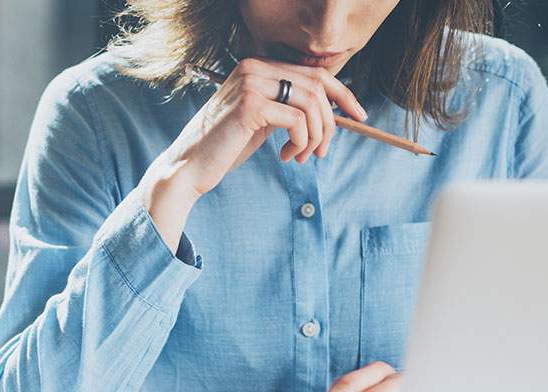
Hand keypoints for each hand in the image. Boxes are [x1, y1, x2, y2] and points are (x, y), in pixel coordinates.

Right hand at [139, 57, 366, 249]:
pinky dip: (301, 143)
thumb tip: (328, 111)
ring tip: (301, 157)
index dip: (342, 93)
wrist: (188, 168)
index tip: (359, 115)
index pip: (313, 72)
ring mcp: (251, 84)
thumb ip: (286, 108)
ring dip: (315, 137)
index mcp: (256, 66)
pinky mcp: (251, 106)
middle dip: (330, 123)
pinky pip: (297, 121)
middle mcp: (253, 68)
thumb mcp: (261, 122)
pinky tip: (285, 156)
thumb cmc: (223, 148)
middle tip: (323, 152)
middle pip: (317, 87)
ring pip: (311, 104)